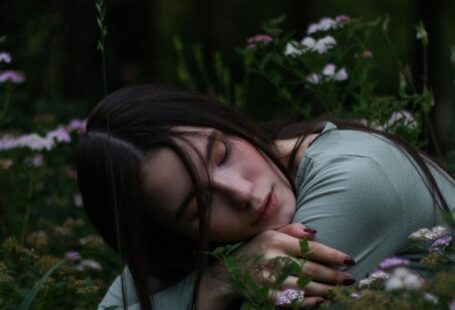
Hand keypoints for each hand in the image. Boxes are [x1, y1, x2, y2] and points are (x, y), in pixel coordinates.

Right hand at [199, 224, 354, 308]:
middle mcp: (273, 258)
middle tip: (350, 279)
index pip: (310, 248)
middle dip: (334, 276)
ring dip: (326, 290)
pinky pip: (292, 300)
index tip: (349, 260)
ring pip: (305, 287)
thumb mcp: (270, 233)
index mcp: (276, 240)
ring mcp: (269, 279)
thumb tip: (315, 232)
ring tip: (340, 290)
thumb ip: (292, 230)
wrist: (230, 272)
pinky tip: (321, 301)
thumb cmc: (257, 250)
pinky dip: (308, 302)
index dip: (332, 255)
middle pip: (311, 269)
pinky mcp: (265, 295)